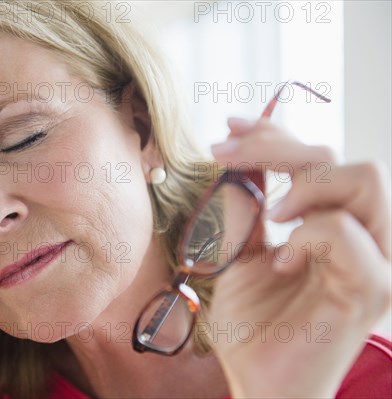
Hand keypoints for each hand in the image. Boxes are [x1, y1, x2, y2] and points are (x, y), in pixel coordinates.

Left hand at [207, 117, 390, 397]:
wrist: (259, 381)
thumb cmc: (252, 323)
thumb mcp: (237, 253)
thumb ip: (244, 208)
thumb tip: (238, 159)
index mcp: (334, 223)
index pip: (318, 158)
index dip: (274, 133)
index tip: (229, 129)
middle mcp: (365, 235)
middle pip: (341, 157)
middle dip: (279, 146)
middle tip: (225, 156)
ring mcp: (376, 260)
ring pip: (363, 179)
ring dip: (303, 184)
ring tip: (270, 214)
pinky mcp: (371, 289)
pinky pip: (345, 232)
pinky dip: (306, 232)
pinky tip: (282, 259)